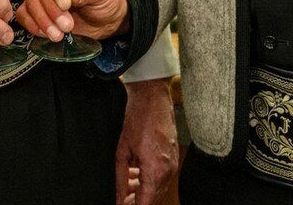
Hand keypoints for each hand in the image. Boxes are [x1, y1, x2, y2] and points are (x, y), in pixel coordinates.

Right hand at [16, 0, 128, 43]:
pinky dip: (32, 25)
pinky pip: (24, 14)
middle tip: (67, 25)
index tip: (65, 4)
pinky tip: (46, 33)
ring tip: (59, 34)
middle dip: (51, 9)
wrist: (105, 20)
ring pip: (30, 2)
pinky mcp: (37, 9)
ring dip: (43, 20)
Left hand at [115, 79, 178, 204]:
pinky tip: (135, 176)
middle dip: (137, 202)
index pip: (146, 203)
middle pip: (153, 199)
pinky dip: (149, 181)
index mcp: (155, 170)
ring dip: (142, 192)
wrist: (152, 98)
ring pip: (157, 189)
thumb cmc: (138, 119)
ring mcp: (173, 165)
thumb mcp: (122, 151)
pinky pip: (162, 178)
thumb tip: (118, 196)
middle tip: (122, 200)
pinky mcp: (173, 159)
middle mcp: (168, 171)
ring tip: (126, 190)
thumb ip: (120, 178)